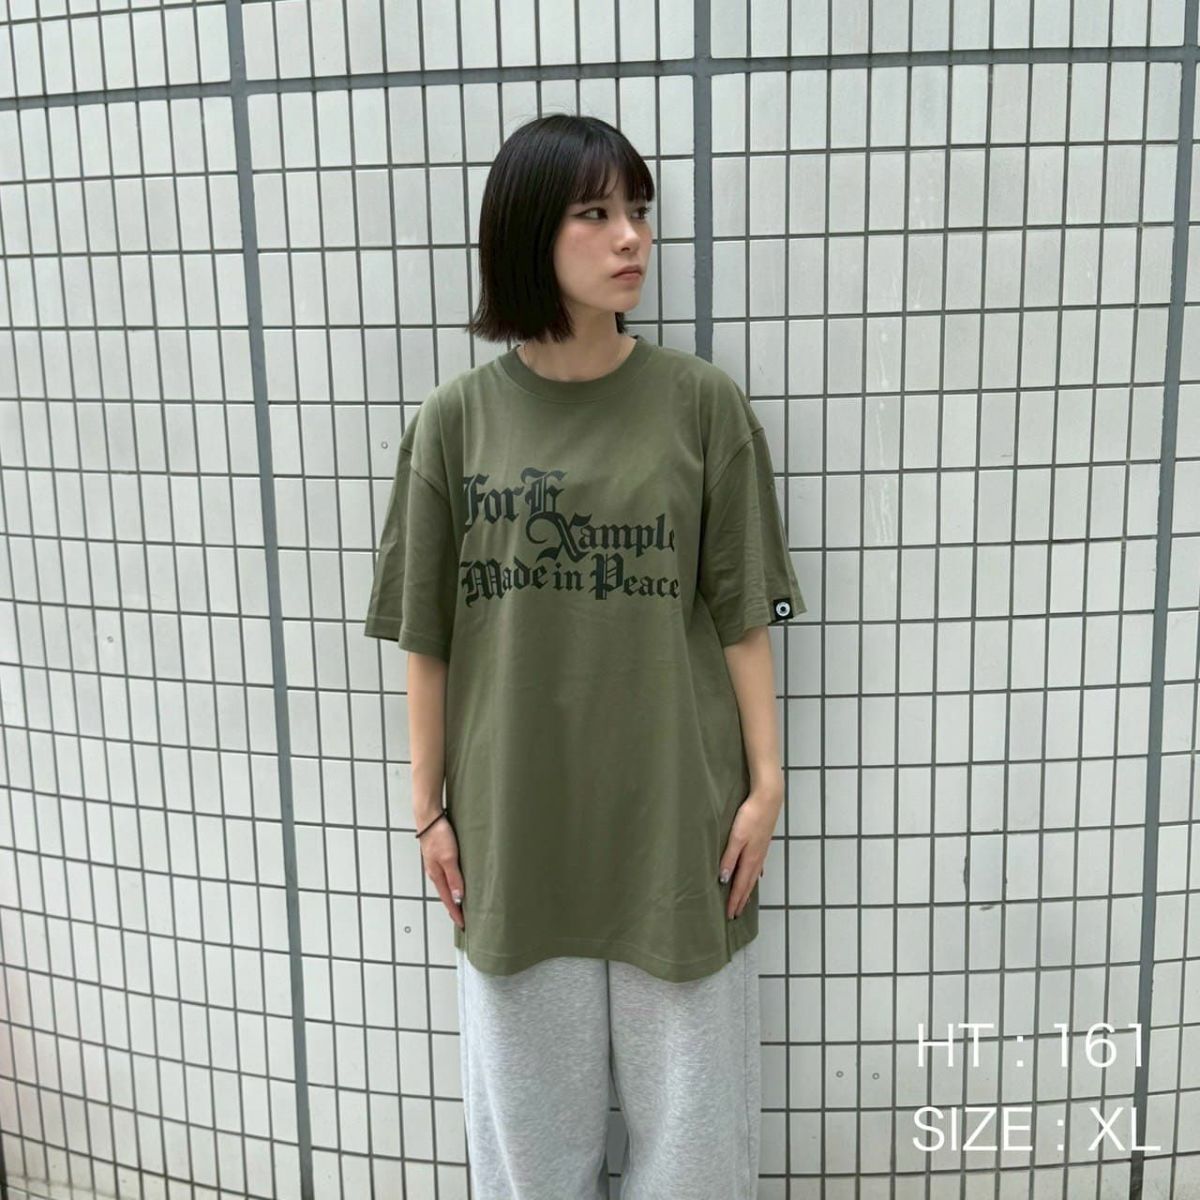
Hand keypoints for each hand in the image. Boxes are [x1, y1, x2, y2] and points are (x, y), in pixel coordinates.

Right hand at [418, 816, 465, 929]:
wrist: (429, 816)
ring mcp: (436, 864)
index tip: (463, 925)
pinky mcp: (439, 855)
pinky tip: (457, 881)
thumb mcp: (449, 858)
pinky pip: (447, 875)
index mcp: (436, 875)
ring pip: (446, 885)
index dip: (456, 913)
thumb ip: (454, 878)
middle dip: (454, 908)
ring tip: (462, 905)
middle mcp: (435, 872)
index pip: (448, 900)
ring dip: (454, 896)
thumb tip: (458, 899)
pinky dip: (453, 883)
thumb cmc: (438, 835)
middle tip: (463, 920)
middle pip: (446, 895)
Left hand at [719, 784, 781, 919]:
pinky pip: (758, 865)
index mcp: (750, 859)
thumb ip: (729, 858)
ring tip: (744, 900)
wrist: (768, 798)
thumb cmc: (751, 816)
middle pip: (748, 884)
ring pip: (753, 875)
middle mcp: (757, 858)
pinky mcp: (762, 842)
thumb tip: (723, 880)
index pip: (740, 885)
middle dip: (741, 900)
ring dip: (748, 889)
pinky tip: (755, 874)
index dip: (735, 901)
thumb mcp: (736, 837)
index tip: (730, 915)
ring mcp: (761, 850)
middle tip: (735, 914)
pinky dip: (754, 874)